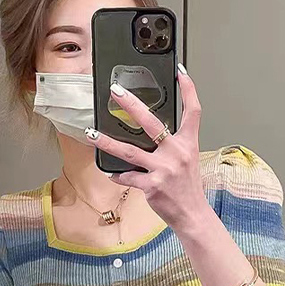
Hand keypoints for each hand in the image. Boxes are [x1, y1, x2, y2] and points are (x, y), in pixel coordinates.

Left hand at [84, 64, 208, 229]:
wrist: (193, 215)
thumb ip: (173, 145)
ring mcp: (163, 169)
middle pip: (151, 123)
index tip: (181, 71)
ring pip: (129, 151)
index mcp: (188, 144)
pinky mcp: (152, 185)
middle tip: (116, 92)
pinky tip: (111, 172)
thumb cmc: (188, 189)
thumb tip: (152, 133)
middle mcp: (176, 153)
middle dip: (132, 104)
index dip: (188, 89)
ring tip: (91, 133)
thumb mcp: (187, 161)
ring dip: (107, 142)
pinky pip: (128, 176)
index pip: (192, 110)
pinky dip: (118, 175)